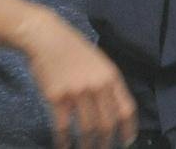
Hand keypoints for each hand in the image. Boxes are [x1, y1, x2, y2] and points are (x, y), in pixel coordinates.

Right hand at [20, 10, 136, 147]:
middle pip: (107, 123)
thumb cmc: (73, 50)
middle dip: (106, 142)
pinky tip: (64, 145)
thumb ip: (108, 84)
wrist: (47, 38)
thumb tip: (115, 112)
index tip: (126, 141)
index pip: (126, 109)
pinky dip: (64, 140)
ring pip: (87, 128)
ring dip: (87, 145)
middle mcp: (97, 85)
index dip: (128, 129)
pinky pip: (63, 126)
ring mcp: (77, 91)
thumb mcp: (99, 62)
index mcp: (111, 76)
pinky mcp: (57, 97)